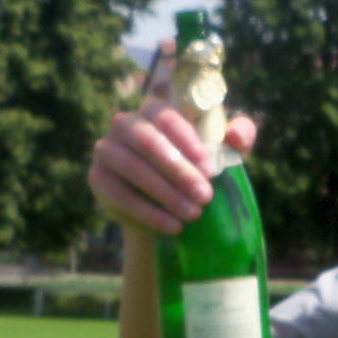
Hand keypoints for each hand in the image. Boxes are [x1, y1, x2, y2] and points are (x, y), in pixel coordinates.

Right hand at [87, 39, 256, 236]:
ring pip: (133, 169)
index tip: (211, 171)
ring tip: (193, 215)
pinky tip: (172, 227)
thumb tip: (237, 136)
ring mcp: (106, 149)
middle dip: (179, 172)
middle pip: (149, 143)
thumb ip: (240, 135)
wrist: (163, 205)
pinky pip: (120, 195)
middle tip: (205, 197)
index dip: (189, 144)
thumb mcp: (222, 151)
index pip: (167, 118)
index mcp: (153, 111)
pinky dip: (148, 213)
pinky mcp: (97, 178)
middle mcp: (125, 124)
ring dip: (165, 194)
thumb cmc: (195, 169)